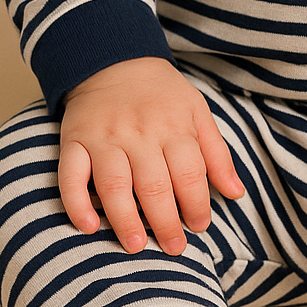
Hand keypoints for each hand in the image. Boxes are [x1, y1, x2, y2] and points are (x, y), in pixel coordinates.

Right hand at [58, 57, 244, 254]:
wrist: (114, 59)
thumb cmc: (162, 93)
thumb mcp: (198, 112)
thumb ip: (217, 154)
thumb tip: (235, 194)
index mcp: (174, 126)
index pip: (190, 173)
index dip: (197, 204)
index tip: (199, 227)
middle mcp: (139, 134)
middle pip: (154, 185)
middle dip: (166, 222)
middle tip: (173, 248)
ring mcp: (104, 138)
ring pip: (114, 185)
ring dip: (125, 220)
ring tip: (136, 246)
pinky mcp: (75, 141)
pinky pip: (70, 176)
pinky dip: (76, 204)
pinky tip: (88, 227)